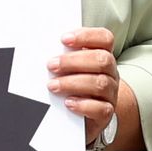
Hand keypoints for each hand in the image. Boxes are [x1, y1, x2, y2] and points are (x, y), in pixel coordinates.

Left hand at [46, 28, 141, 150]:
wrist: (89, 114)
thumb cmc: (76, 85)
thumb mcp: (72, 69)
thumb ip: (63, 57)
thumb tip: (41, 50)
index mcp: (103, 56)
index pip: (104, 39)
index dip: (86, 36)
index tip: (64, 39)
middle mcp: (110, 72)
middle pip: (102, 60)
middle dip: (74, 61)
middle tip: (51, 65)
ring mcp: (110, 93)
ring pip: (100, 83)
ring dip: (73, 83)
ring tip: (53, 85)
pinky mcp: (106, 113)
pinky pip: (101, 108)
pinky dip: (83, 105)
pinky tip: (68, 103)